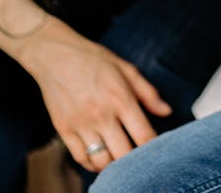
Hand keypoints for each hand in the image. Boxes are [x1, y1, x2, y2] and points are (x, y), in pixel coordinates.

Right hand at [19, 24, 170, 172]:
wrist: (54, 55)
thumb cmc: (93, 59)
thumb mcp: (126, 69)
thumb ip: (148, 93)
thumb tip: (166, 111)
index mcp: (121, 99)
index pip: (144, 135)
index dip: (154, 148)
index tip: (156, 150)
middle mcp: (101, 114)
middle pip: (124, 154)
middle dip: (134, 160)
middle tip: (138, 156)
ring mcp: (81, 124)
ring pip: (102, 161)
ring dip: (113, 164)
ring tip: (119, 158)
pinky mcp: (63, 129)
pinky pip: (80, 157)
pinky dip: (92, 163)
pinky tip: (100, 157)